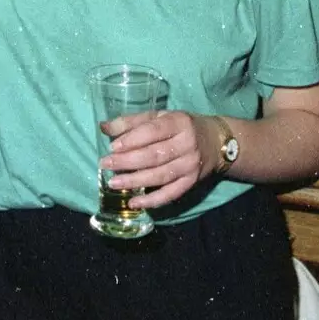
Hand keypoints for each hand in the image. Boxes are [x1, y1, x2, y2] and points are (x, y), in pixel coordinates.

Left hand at [99, 110, 222, 208]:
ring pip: (160, 176)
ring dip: (135, 181)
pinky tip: (134, 203)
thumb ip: (131, 122)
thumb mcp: (159, 117)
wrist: (215, 142)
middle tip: (105, 164)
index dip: (132, 139)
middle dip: (127, 161)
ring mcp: (190, 165)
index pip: (153, 131)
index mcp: (178, 122)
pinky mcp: (191, 182)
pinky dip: (152, 201)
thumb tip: (104, 127)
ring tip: (113, 183)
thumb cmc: (180, 127)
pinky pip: (170, 194)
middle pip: (154, 155)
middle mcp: (187, 144)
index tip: (112, 147)